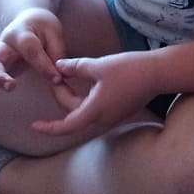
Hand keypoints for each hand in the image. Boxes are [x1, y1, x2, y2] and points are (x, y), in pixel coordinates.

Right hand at [0, 8, 64, 118]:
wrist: (28, 19)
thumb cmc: (43, 27)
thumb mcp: (54, 34)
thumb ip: (56, 54)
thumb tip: (59, 79)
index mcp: (22, 34)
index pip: (31, 51)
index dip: (44, 66)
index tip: (56, 80)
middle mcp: (3, 45)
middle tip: (11, 86)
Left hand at [32, 52, 157, 136]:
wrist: (159, 73)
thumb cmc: (130, 69)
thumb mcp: (100, 66)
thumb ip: (76, 68)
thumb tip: (58, 67)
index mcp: (94, 111)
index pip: (65, 126)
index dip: (48, 127)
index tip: (34, 125)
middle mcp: (102, 119)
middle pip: (74, 115)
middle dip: (63, 97)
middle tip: (59, 77)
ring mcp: (112, 116)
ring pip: (86, 112)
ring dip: (75, 98)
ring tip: (70, 77)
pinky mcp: (120, 110)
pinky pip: (97, 109)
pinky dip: (88, 98)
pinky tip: (89, 82)